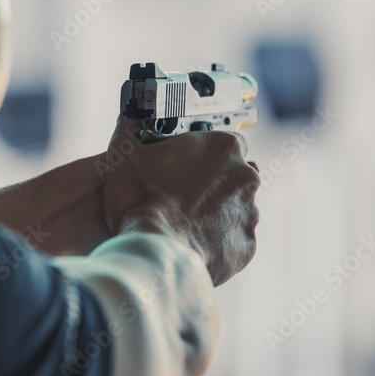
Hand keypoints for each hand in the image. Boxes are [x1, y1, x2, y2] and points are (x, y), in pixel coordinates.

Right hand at [101, 120, 260, 285]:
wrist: (152, 249)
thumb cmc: (140, 201)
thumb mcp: (127, 155)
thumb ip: (133, 134)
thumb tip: (125, 126)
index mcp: (223, 148)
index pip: (228, 143)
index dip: (208, 156)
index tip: (192, 166)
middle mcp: (245, 178)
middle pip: (236, 177)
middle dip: (215, 186)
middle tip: (186, 197)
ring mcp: (248, 213)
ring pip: (237, 210)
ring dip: (218, 215)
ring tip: (187, 224)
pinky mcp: (245, 245)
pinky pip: (234, 241)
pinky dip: (218, 243)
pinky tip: (194, 243)